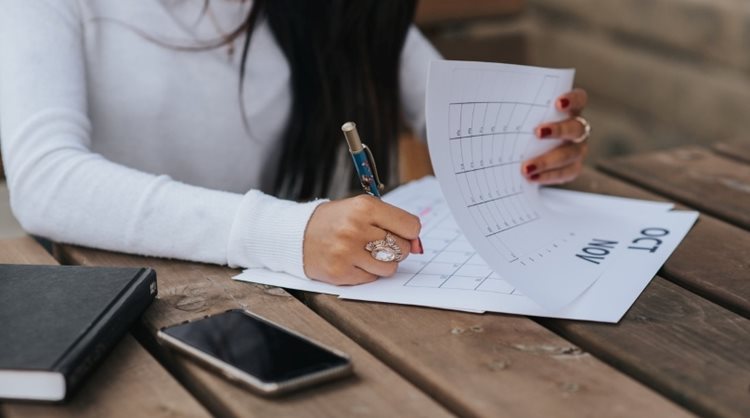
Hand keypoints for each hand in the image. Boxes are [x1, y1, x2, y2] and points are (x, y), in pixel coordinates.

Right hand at [303, 195, 421, 284]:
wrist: (297, 235)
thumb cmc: (335, 221)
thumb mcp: (361, 209)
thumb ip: (392, 222)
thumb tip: (418, 245)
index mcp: (364, 207)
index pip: (411, 226)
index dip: (409, 232)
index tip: (401, 232)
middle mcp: (356, 228)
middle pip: (403, 248)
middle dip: (397, 248)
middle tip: (379, 242)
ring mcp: (347, 252)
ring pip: (390, 267)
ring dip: (384, 263)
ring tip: (367, 253)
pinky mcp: (341, 272)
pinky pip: (372, 278)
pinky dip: (367, 272)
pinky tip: (353, 261)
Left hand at [522, 88, 589, 184]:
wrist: (524, 151)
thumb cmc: (524, 126)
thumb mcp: (521, 113)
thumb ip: (516, 105)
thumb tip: (494, 96)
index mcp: (569, 110)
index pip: (579, 100)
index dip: (572, 100)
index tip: (558, 102)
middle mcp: (577, 129)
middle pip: (576, 128)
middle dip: (558, 130)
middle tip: (537, 132)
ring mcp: (576, 150)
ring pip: (569, 155)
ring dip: (547, 160)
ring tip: (526, 167)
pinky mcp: (571, 168)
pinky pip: (564, 174)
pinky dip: (547, 177)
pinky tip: (531, 178)